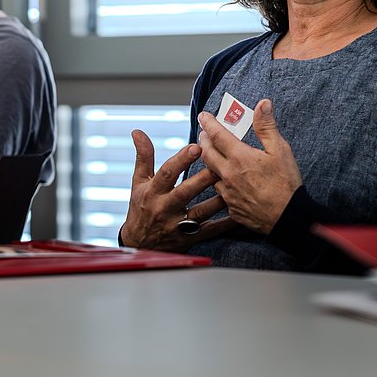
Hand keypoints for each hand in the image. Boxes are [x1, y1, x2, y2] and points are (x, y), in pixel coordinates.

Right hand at [118, 129, 233, 251]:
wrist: (139, 244)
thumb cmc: (140, 207)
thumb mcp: (138, 182)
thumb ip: (143, 156)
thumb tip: (138, 132)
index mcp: (153, 191)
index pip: (167, 173)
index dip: (181, 160)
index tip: (196, 147)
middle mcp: (164, 208)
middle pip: (185, 192)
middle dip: (203, 179)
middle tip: (220, 165)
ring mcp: (177, 225)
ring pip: (201, 212)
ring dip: (218, 200)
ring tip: (234, 187)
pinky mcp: (189, 238)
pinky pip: (210, 231)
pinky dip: (225, 224)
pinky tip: (238, 214)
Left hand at [198, 99, 301, 233]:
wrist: (289, 218)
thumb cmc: (287, 184)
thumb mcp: (281, 150)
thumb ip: (267, 127)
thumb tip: (263, 104)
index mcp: (239, 157)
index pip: (216, 134)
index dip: (208, 123)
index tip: (203, 116)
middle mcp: (228, 174)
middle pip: (206, 152)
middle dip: (203, 139)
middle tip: (205, 133)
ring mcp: (227, 192)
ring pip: (210, 172)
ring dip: (210, 160)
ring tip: (214, 154)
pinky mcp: (230, 206)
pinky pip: (219, 190)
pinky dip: (219, 180)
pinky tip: (226, 179)